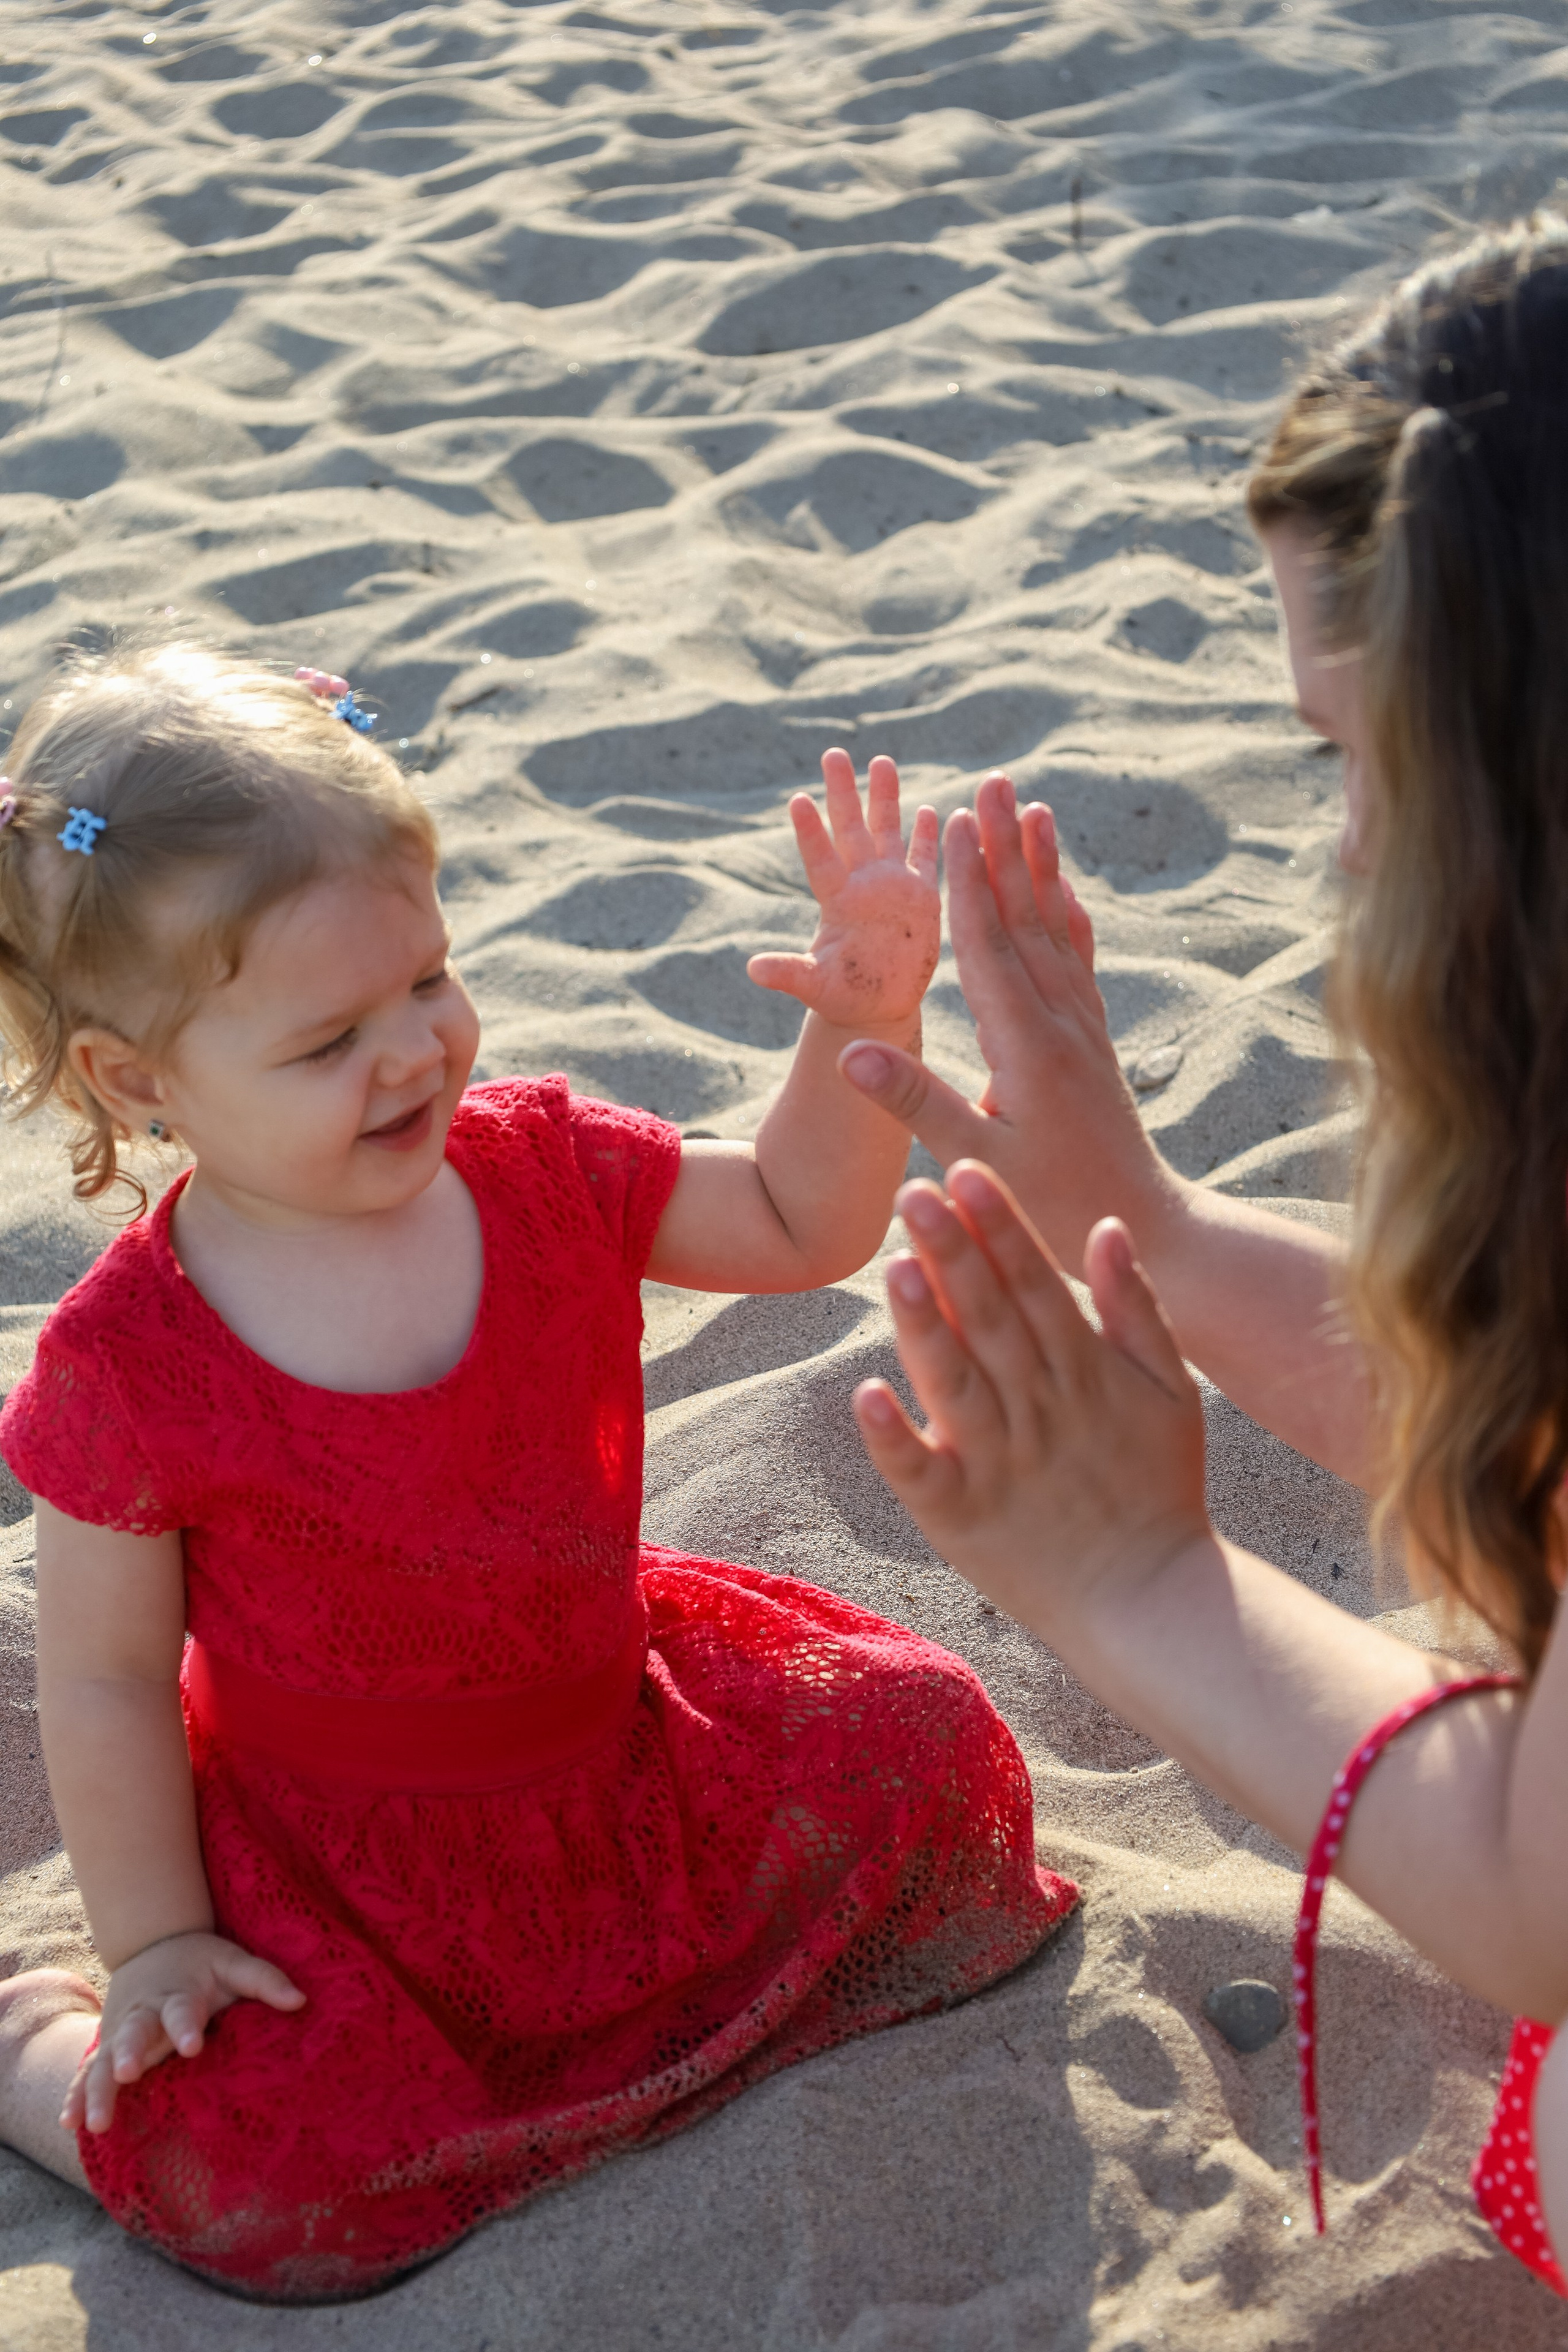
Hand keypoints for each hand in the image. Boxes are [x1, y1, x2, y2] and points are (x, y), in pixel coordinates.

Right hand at [63, 1930, 304, 2133]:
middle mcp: (144, 2014)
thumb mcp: (232, 1962)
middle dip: (130, 2053)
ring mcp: (120, 2033)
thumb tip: (300, 2001)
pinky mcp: (106, 2049)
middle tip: (128, 2073)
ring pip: (104, 2061)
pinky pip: (86, 2073)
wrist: (153, 1945)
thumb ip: (264, 1980)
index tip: (193, 2045)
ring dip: (97, 2089)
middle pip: (134, 2033)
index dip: (186, 2026)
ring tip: (95, 2122)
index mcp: (178, 1993)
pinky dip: (76, 2095)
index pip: (182, 2009)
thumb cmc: (201, 1963)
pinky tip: (69, 2122)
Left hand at [747, 749, 939, 1032]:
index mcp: (837, 902)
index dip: (812, 831)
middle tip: (834, 753)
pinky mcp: (920, 898)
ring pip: (887, 832)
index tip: (798, 798)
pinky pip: (923, 859)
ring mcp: (891, 887)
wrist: (876, 1008)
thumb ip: (789, 973)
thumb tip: (753, 969)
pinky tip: (929, 808)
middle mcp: (862, 885)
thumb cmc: (843, 998)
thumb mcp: (816, 986)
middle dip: (844, 791)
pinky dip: (927, 835)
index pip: (821, 858)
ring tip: (880, 760)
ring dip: (885, 798)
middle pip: (852, 829)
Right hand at [838, 771, 1181, 1265]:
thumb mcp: (976, 1162)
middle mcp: (1062, 1025)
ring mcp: (1084, 1031)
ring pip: (1057, 931)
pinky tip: (1065, 891)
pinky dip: (1069, 919)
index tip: (954, 823)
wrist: (1147, 1231)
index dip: (967, 884)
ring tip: (1032, 811)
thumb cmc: (1054, 1208)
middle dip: (1005, 850)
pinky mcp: (1095, 1045)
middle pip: (1027, 919)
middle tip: (995, 784)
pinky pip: (1080, 965)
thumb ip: (916, 1104)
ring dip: (1040, 869)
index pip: (988, 948)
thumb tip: (851, 1056)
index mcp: (1027, 1047)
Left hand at [853, 1161, 1209, 1636]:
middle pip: (989, 1317)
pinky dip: (893, 1436)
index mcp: (1082, 1373)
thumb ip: (1136, 1309)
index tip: (964, 1169)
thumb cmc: (1157, 1488)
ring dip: (924, 1323)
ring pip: (955, 1380)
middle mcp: (1037, 1410)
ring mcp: (996, 1464)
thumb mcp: (1171, 1393)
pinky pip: (920, 1471)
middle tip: (914, 1190)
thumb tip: (1108, 1227)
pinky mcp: (960, 1517)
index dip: (998, 1224)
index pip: (1032, 1282)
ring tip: (895, 1265)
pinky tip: (865, 1393)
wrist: (1150, 1601)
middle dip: (953, 1250)